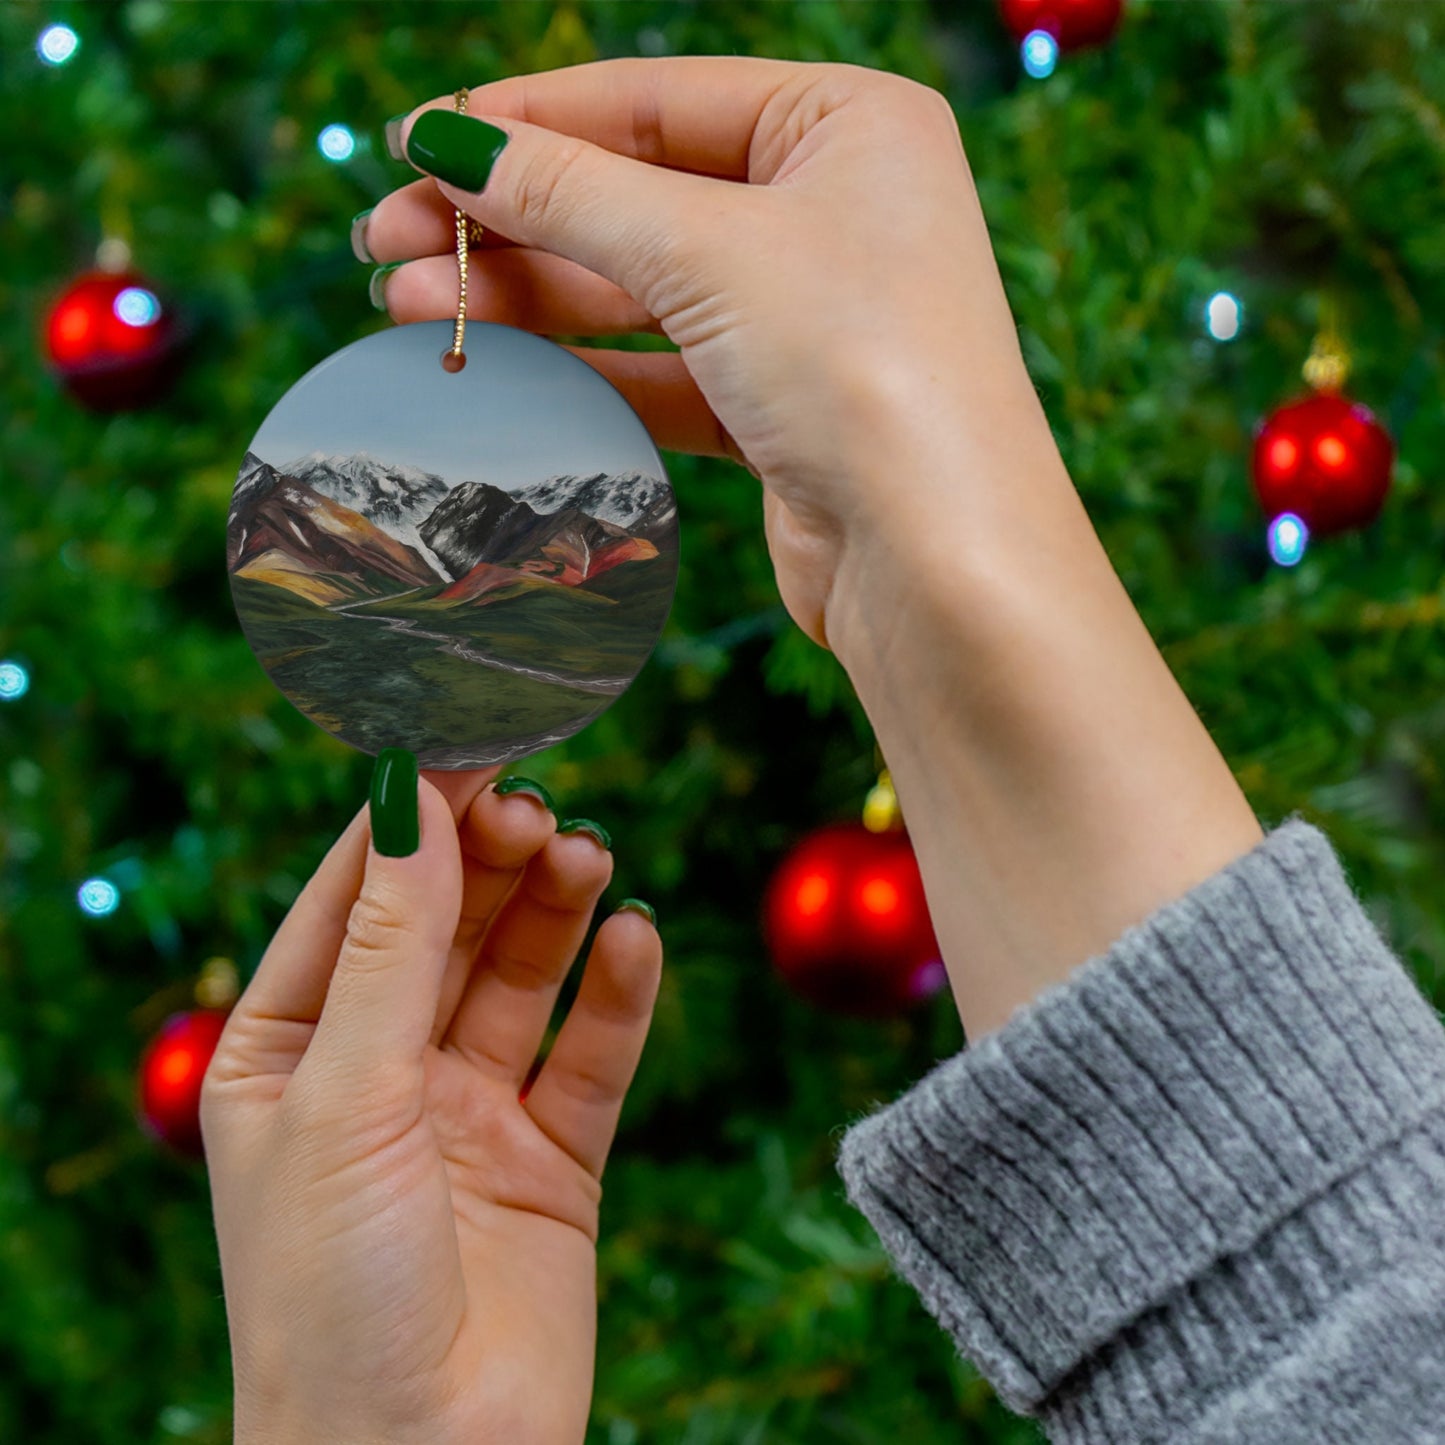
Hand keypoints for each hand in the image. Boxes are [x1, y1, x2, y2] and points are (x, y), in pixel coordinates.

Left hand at [201, 766, 661, 1444]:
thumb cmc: (331, 1294)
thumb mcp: (346, 1097)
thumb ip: (391, 946)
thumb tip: (413, 799)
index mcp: (289, 1051)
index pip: (354, 898)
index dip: (410, 818)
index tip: (468, 738)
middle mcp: (380, 1071)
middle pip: (446, 925)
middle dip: (489, 860)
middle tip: (537, 807)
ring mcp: (469, 1113)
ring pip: (521, 977)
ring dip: (555, 910)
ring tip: (587, 856)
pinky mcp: (552, 1159)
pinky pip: (591, 1055)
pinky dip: (617, 995)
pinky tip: (635, 940)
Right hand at [360, 56, 1059, 654]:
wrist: (939, 562)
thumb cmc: (861, 369)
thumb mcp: (707, 251)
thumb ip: (571, 193)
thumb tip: (450, 141)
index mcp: (848, 124)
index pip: (655, 100)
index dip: (526, 120)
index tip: (414, 142)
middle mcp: (835, 209)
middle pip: (637, 195)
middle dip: (509, 220)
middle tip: (385, 241)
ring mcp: (809, 314)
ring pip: (640, 290)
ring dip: (525, 298)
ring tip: (406, 307)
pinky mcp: (782, 408)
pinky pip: (661, 370)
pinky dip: (579, 369)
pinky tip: (491, 367)